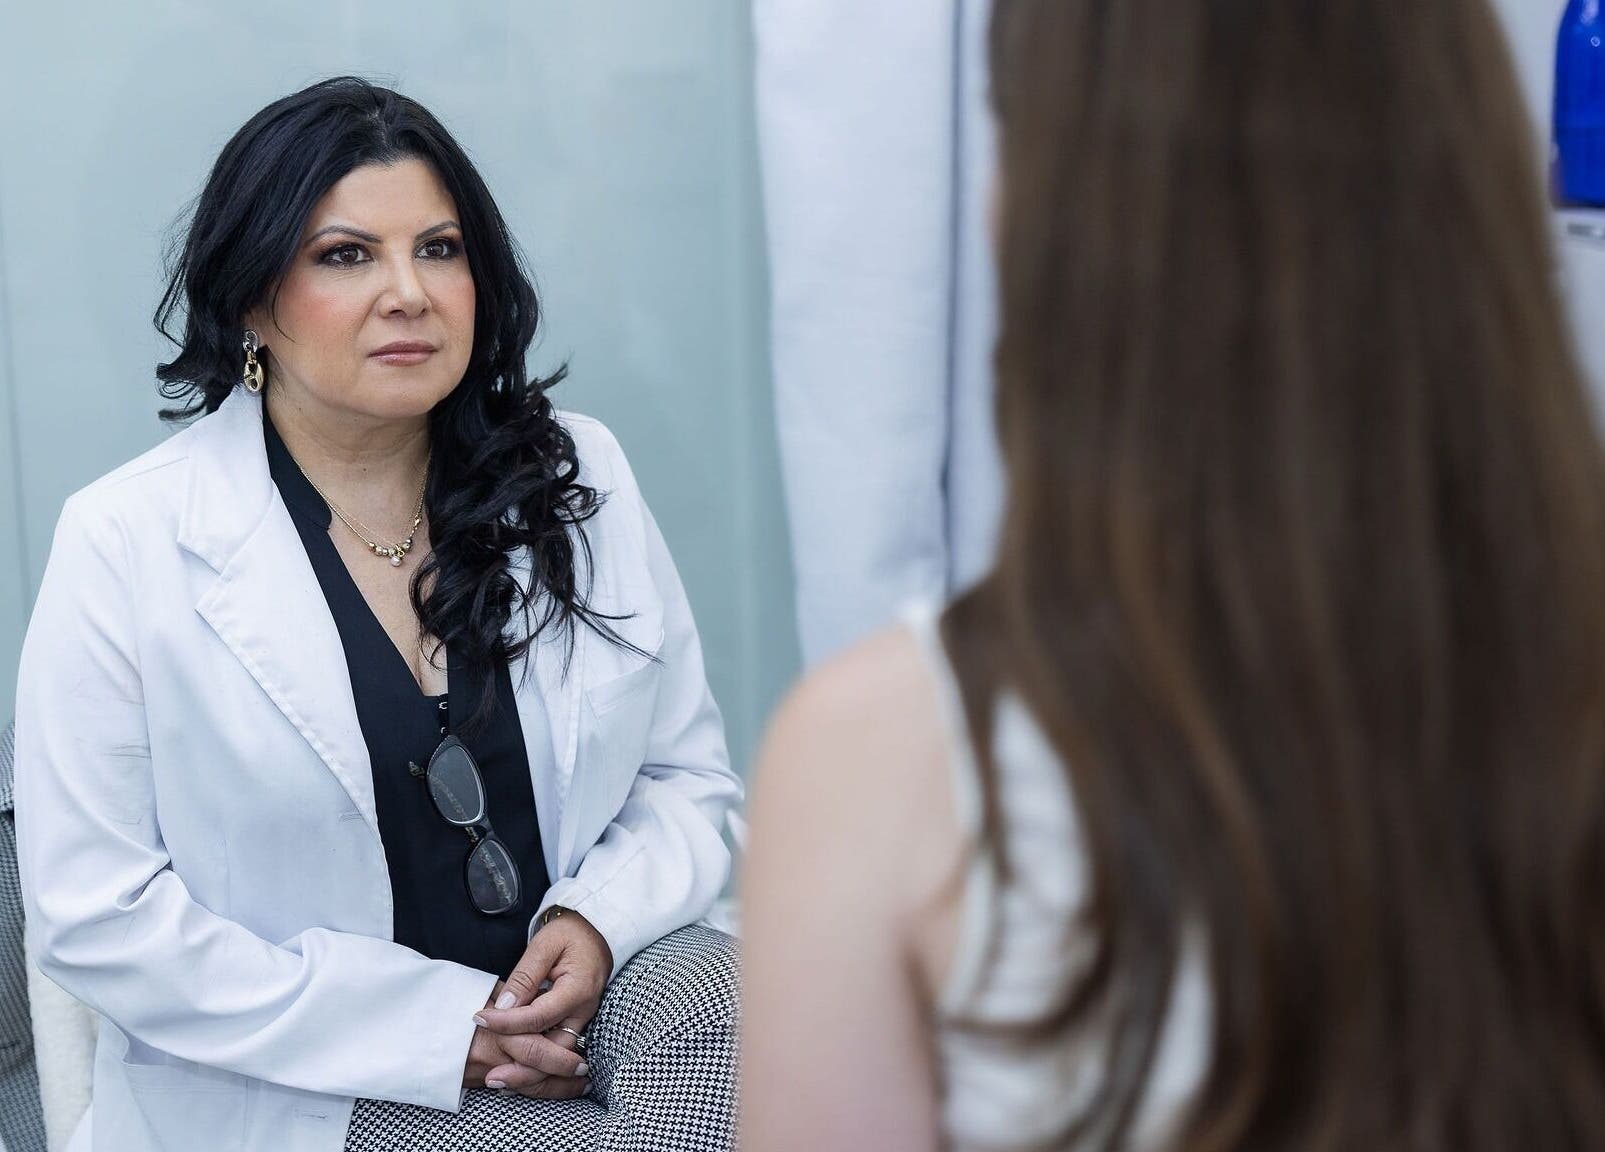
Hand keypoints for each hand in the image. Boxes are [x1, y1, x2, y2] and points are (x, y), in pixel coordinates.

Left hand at [473, 908, 612, 1093]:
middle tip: (490, 1076)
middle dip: (522, 1067)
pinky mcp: (574, 1024)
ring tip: (498, 1081)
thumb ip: (525, 976)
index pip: (539, 1016)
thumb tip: (504, 1007)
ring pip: (557, 1058)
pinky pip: (557, 1050)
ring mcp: (581, 1020)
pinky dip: (536, 1063)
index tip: (479, 1020)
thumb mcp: (545, 944)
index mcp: (578, 989)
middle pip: (554, 1051)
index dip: (507, 1023)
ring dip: (529, 1072)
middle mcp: (583, 1011)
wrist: (597, 932)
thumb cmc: (570, 933)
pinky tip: (513, 1070)